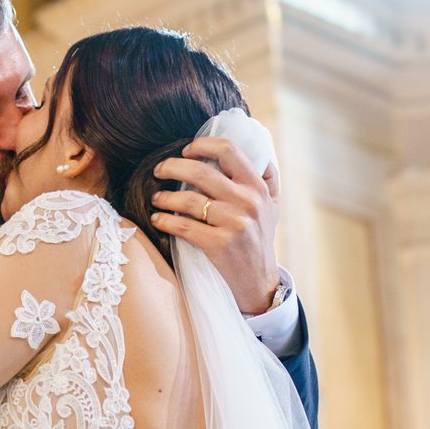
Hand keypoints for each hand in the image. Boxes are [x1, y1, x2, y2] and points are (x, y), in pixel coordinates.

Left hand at [149, 135, 281, 315]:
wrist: (260, 283)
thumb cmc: (260, 240)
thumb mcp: (272, 207)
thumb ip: (266, 178)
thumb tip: (257, 150)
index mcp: (257, 187)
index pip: (228, 150)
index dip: (202, 145)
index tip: (185, 150)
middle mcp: (248, 202)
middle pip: (201, 171)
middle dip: (172, 166)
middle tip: (159, 169)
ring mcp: (234, 223)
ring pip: (188, 199)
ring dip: (165, 196)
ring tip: (156, 198)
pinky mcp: (219, 245)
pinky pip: (183, 225)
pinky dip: (165, 220)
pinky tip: (157, 219)